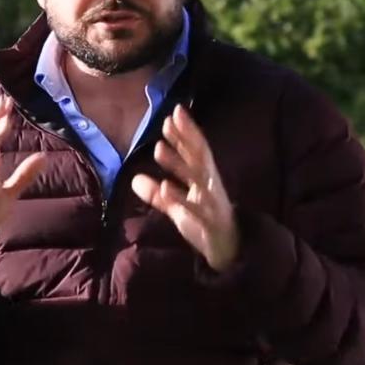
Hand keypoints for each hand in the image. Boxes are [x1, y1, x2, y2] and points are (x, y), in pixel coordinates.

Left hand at [131, 104, 239, 271]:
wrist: (230, 251)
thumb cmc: (204, 223)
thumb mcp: (178, 207)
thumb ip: (158, 194)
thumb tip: (134, 179)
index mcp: (205, 179)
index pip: (196, 151)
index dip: (186, 132)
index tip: (174, 112)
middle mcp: (210, 186)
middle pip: (199, 157)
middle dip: (186, 137)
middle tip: (170, 118)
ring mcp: (211, 203)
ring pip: (196, 179)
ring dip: (178, 163)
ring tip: (158, 148)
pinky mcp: (208, 222)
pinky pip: (194, 208)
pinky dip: (179, 197)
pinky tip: (164, 187)